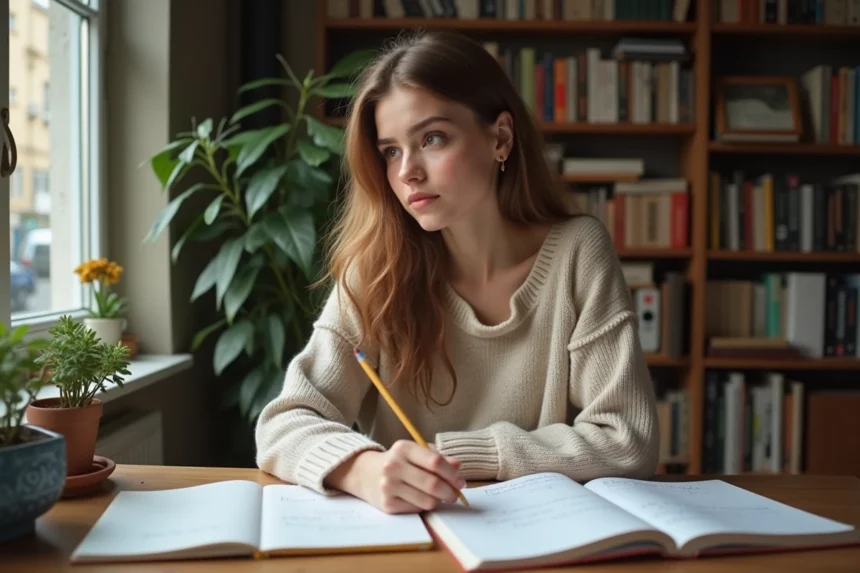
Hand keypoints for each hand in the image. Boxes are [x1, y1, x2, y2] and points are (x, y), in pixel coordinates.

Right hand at [326, 440, 465, 513]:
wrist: (366, 474)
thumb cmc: (398, 461)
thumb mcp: (415, 452)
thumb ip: (437, 457)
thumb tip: (457, 466)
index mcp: (403, 448)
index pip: (435, 462)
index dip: (452, 474)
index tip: (460, 481)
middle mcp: (393, 466)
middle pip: (432, 483)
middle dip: (449, 491)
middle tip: (455, 493)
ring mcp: (388, 486)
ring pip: (427, 500)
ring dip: (438, 500)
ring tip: (439, 496)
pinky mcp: (387, 504)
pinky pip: (417, 509)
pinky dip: (424, 506)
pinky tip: (422, 499)